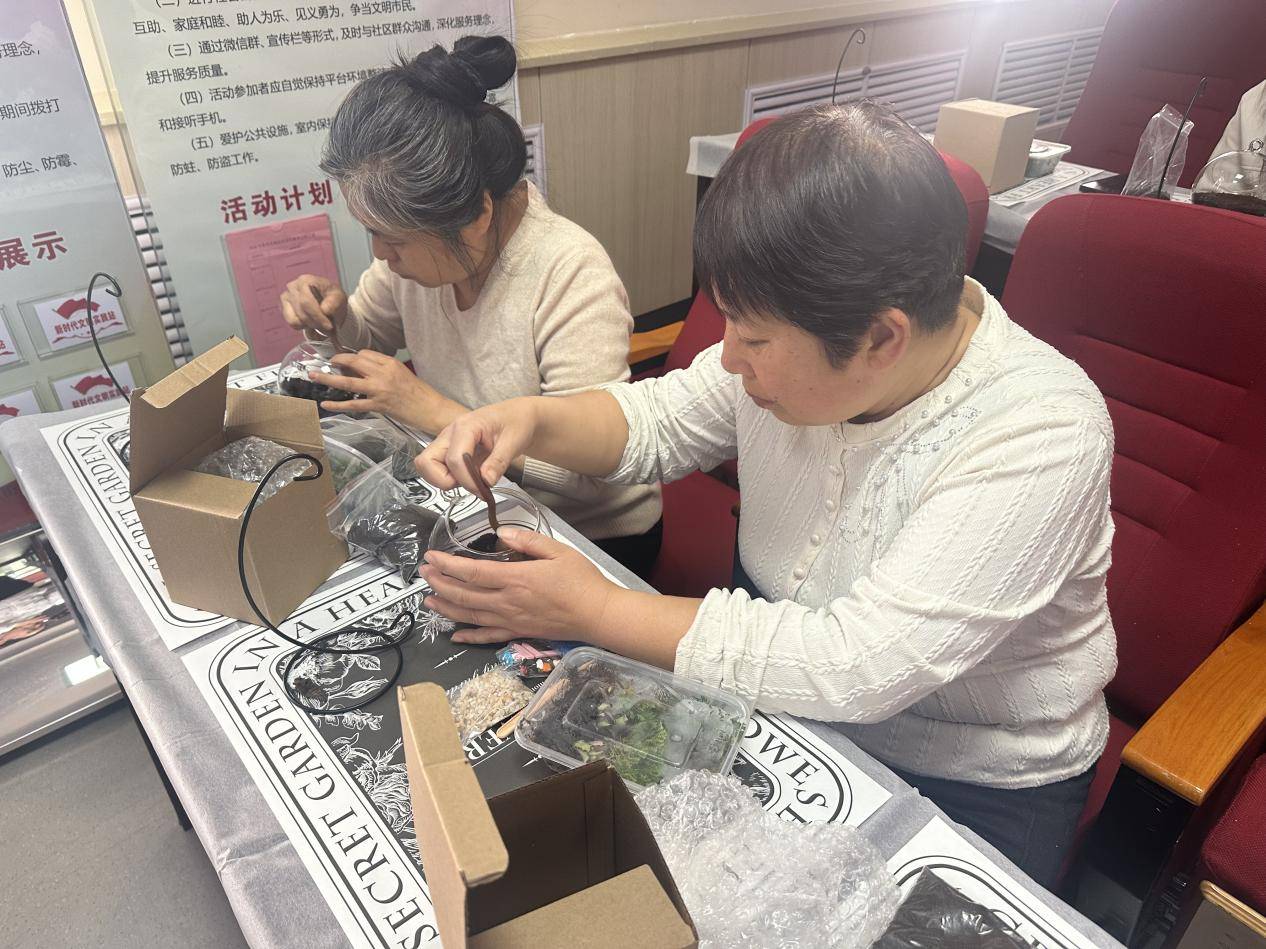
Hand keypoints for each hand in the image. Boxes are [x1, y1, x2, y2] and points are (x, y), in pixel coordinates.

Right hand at [280, 274, 347, 335]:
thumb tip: (324, 310)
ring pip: (296, 319)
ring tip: (320, 323)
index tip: (329, 326)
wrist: (327, 301)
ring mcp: (286, 297)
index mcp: (306, 280)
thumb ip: (334, 303)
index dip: (317, 316)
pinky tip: (311, 322)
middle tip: (327, 328)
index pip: (306, 302)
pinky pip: (291, 322)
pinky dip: (302, 326)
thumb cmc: (332, 298)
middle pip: (302, 312)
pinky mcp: (284, 307)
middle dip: (316, 323)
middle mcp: (293, 286)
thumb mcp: (339, 298)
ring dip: (310, 325)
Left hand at [316, 351, 450, 430]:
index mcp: (390, 363)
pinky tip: (326, 404)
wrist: (432, 409)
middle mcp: (383, 373)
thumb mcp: (403, 374)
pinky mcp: (378, 405)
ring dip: (328, 378)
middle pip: (354, 362)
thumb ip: (384, 370)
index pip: (365, 354)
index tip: (347, 361)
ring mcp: (379, 389)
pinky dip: (338, 404)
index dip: (353, 357)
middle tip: (327, 363)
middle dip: (337, 361)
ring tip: (313, 376)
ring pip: (348, 381)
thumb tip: (364, 370)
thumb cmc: (421, 393)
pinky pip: (353, 404)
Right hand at [416, 398, 538, 492]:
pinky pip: (439, 468)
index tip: (483, 490)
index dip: (466, 479)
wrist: (518, 416)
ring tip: (472, 479)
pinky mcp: (450, 450)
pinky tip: (471, 477)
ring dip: (446, 480)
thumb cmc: (516, 422)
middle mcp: (450, 433)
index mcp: (466, 426)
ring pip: (428, 466)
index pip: (454, 459)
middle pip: (426, 462)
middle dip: (444, 481)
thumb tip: (486, 481)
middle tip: (469, 484)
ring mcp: (447, 442)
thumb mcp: (514, 441)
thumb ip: (498, 462)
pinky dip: (451, 478)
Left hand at [418, 527, 617, 643]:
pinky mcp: (519, 633)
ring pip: (470, 616)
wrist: (598, 615)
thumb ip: (528, 540)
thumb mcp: (559, 551)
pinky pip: (488, 637)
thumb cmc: (582, 581)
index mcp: (516, 578)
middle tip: (424, 574)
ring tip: (428, 600)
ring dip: (446, 608)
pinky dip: (469, 637)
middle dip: (439, 584)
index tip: (431, 557)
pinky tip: (455, 636)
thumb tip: (502, 533)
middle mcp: (507, 602)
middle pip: (464, 594)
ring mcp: (511, 620)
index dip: (447, 565)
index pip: (472, 573)